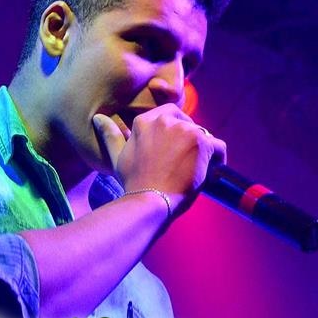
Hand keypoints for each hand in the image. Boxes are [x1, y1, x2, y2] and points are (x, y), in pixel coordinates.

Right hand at [93, 103, 226, 214]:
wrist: (150, 200)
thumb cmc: (133, 182)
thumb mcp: (118, 156)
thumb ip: (110, 135)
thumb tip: (98, 118)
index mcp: (145, 121)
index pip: (169, 116)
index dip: (175, 135)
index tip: (174, 154)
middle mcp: (165, 120)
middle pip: (189, 124)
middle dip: (190, 141)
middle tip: (185, 165)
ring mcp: (185, 129)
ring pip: (204, 136)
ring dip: (203, 153)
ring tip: (195, 173)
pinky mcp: (202, 141)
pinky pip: (219, 147)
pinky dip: (218, 161)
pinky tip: (209, 176)